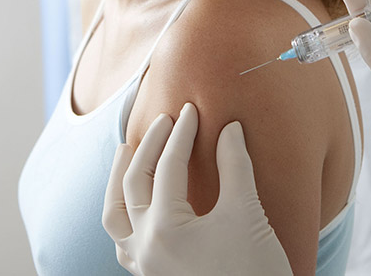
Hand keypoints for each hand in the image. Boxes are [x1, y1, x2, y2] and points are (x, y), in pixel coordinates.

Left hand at [102, 102, 292, 275]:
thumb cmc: (255, 270)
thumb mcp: (246, 212)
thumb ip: (234, 165)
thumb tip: (229, 128)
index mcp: (164, 229)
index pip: (168, 168)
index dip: (181, 134)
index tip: (192, 110)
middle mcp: (145, 248)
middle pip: (133, 185)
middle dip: (148, 148)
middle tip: (165, 121)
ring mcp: (144, 267)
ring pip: (115, 217)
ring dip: (119, 182)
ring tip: (128, 153)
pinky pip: (123, 244)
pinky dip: (124, 217)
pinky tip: (135, 206)